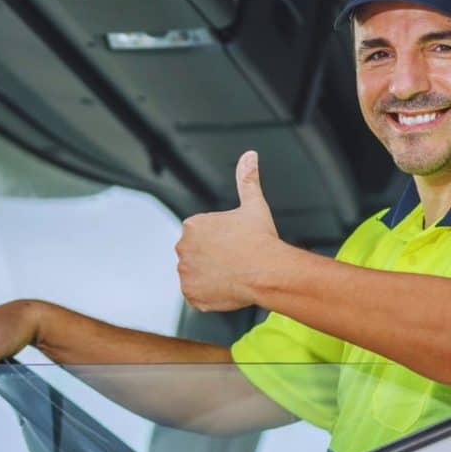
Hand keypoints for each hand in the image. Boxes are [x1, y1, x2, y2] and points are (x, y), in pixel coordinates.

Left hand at [176, 151, 285, 311]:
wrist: (267, 272)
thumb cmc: (261, 240)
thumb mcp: (254, 204)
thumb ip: (247, 179)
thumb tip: (250, 156)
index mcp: (193, 225)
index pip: (202, 234)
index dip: (221, 240)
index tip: (235, 244)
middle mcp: (183, 248)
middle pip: (196, 254)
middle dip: (212, 257)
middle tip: (236, 260)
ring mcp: (186, 273)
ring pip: (196, 274)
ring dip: (210, 275)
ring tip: (233, 274)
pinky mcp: (191, 294)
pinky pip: (197, 295)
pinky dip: (209, 294)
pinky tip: (227, 286)